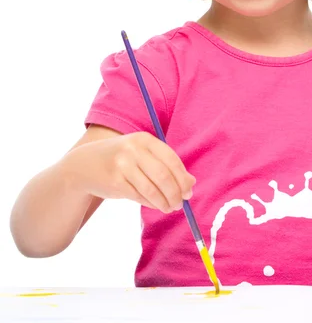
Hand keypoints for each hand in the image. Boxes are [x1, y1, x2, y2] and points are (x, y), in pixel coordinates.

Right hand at [62, 131, 195, 212]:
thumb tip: (191, 183)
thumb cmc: (122, 160)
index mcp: (144, 139)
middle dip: (176, 193)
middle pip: (164, 176)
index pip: (172, 159)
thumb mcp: (142, 154)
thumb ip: (166, 164)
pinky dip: (151, 203)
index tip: (189, 191)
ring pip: (152, 189)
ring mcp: (123, 165)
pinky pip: (139, 196)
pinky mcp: (115, 182)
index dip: (183, 178)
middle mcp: (134, 150)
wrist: (85, 164)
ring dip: (165, 202)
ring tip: (170, 208)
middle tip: (181, 203)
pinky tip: (156, 205)